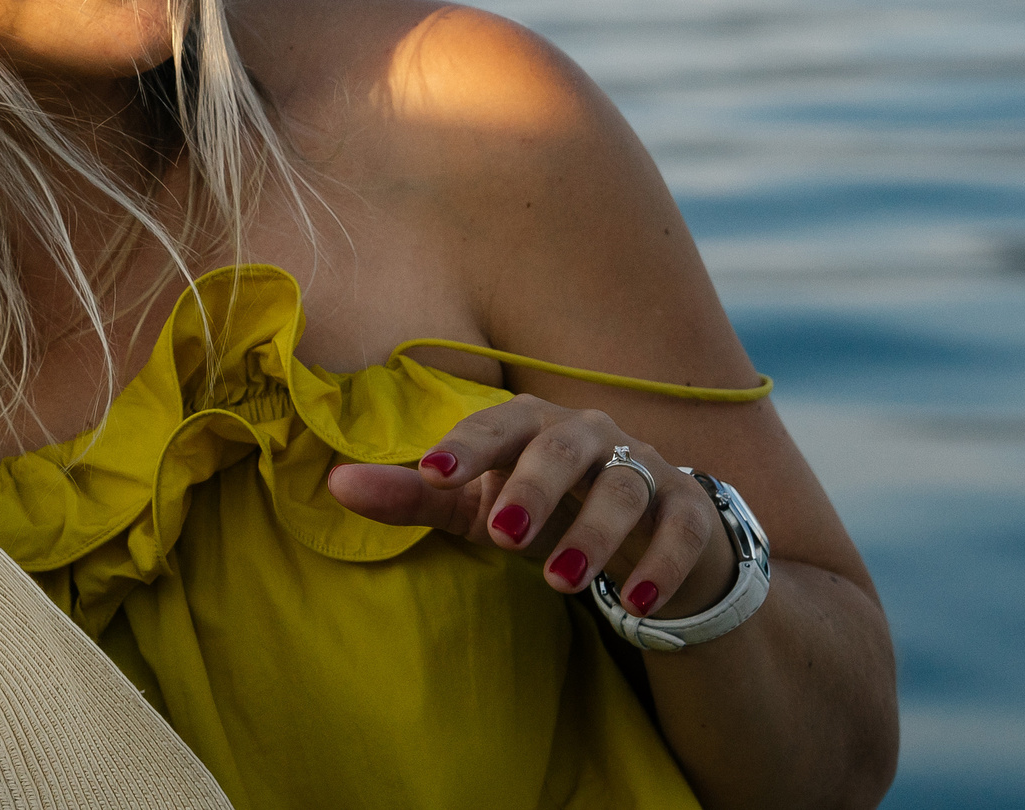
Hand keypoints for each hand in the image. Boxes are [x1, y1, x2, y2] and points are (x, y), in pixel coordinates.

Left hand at [326, 395, 736, 620]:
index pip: (497, 424)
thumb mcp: (475, 505)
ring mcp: (646, 468)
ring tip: (560, 582)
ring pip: (625, 488)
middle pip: (565, 447)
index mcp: (532, 423)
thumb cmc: (543, 510)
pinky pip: (682, 529)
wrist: (640, 539)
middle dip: (534, 487)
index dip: (466, 444)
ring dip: (594, 534)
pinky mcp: (690, 510)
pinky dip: (662, 564)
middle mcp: (591, 435)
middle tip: (503, 536)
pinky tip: (636, 602)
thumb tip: (334, 484)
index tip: (432, 473)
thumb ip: (413, 495)